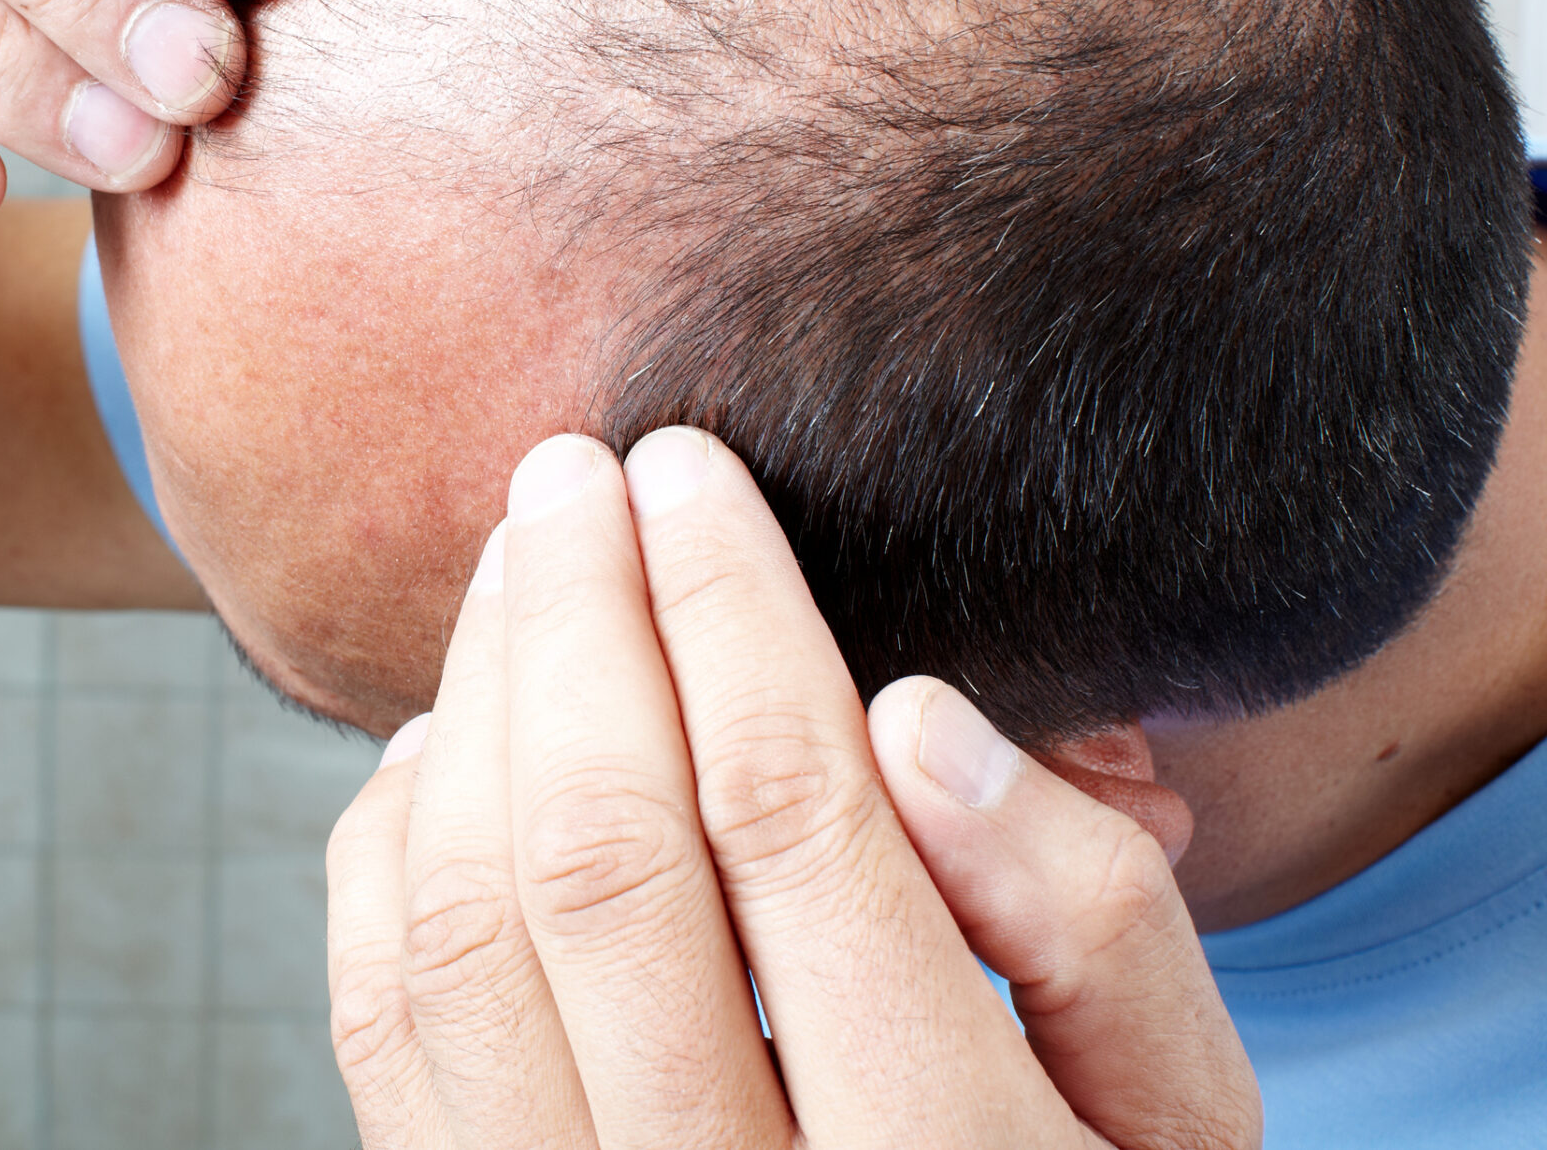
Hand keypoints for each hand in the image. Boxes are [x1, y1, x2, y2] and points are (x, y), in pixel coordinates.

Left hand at [326, 429, 1261, 1148]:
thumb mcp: (1175, 1112)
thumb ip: (1092, 920)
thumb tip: (907, 719)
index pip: (794, 821)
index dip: (727, 612)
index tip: (690, 473)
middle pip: (603, 856)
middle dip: (577, 624)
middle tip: (569, 474)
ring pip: (466, 927)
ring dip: (472, 709)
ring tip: (512, 568)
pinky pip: (383, 1021)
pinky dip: (391, 852)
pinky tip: (444, 741)